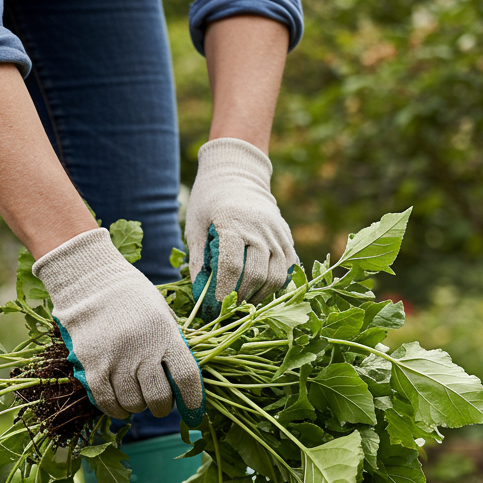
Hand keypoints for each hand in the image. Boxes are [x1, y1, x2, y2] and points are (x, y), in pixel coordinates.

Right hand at [33, 228, 204, 424]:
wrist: (90, 282)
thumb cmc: (132, 298)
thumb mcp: (161, 315)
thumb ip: (172, 345)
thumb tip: (183, 381)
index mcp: (166, 335)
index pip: (187, 376)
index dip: (193, 400)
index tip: (193, 411)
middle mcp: (143, 350)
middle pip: (159, 397)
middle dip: (163, 407)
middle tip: (160, 403)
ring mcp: (116, 360)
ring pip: (133, 403)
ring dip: (139, 407)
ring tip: (138, 398)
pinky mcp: (93, 367)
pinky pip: (108, 402)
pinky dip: (117, 410)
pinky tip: (121, 407)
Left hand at [186, 137, 297, 319]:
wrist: (237, 173)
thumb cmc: (209, 200)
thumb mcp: (195, 225)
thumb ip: (199, 259)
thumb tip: (201, 293)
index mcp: (231, 222)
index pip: (231, 266)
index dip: (223, 291)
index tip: (214, 306)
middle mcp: (258, 228)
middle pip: (255, 275)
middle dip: (240, 298)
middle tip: (227, 309)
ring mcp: (276, 233)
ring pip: (275, 276)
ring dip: (259, 295)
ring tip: (244, 303)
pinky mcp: (286, 237)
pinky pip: (287, 269)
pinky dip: (275, 285)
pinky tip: (259, 290)